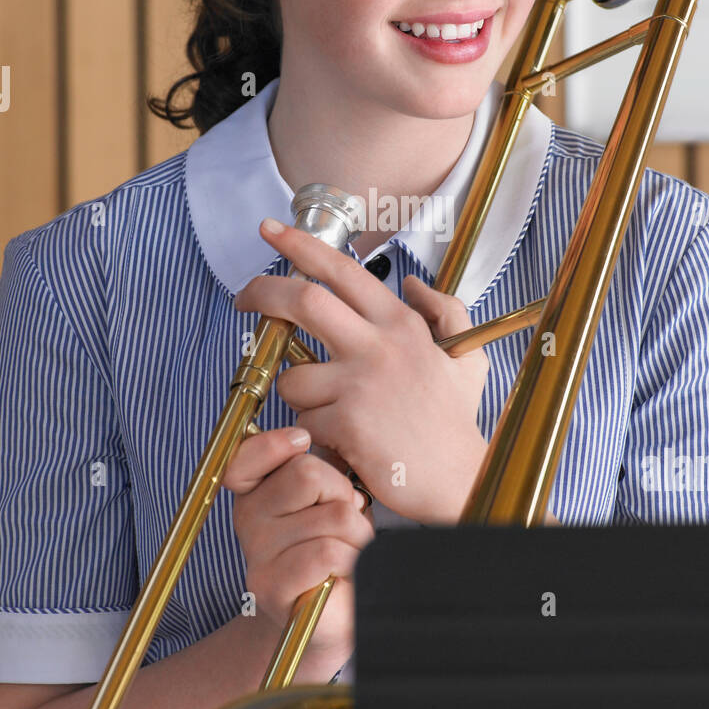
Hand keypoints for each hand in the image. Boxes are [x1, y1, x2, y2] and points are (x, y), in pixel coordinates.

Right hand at [222, 423, 374, 656]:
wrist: (331, 615)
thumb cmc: (336, 549)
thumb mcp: (332, 499)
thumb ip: (322, 474)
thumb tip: (324, 463)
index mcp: (256, 492)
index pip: (247, 455)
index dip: (274, 444)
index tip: (302, 440)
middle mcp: (247, 518)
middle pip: (307, 474)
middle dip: (344, 495)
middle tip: (345, 522)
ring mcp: (256, 553)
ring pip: (332, 516)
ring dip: (357, 535)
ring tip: (347, 552)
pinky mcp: (270, 586)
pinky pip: (327, 552)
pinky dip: (350, 560)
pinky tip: (342, 573)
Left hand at [234, 217, 490, 524]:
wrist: (458, 478)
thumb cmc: (454, 421)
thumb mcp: (466, 355)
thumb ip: (444, 309)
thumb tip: (411, 283)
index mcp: (401, 324)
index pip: (342, 270)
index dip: (301, 244)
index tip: (271, 229)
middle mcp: (380, 345)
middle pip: (303, 300)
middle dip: (262, 292)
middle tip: (242, 298)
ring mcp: (361, 383)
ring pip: (294, 375)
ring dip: (300, 394)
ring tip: (330, 412)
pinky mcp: (347, 422)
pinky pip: (304, 418)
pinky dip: (315, 430)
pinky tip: (343, 440)